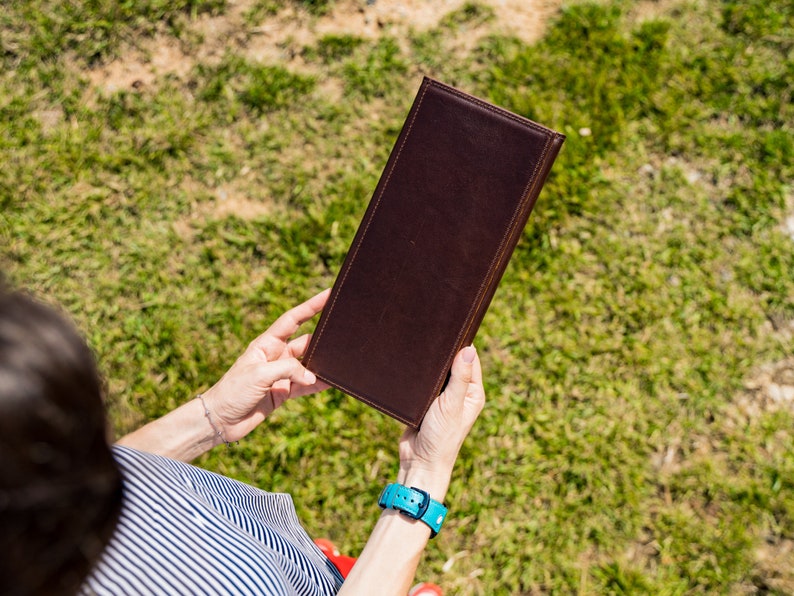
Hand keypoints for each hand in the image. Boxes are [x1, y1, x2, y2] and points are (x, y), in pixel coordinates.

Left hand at [200, 289, 329, 442]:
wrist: (220, 420)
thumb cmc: (232, 391)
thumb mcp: (259, 375)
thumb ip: (288, 370)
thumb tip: (313, 375)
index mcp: (266, 343)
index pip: (293, 319)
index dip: (311, 306)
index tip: (328, 294)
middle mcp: (276, 356)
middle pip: (305, 342)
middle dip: (322, 339)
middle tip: (342, 334)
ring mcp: (281, 374)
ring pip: (308, 365)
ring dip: (322, 364)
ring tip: (341, 361)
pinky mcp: (284, 392)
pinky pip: (306, 386)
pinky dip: (319, 384)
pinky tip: (332, 382)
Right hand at [397, 346, 484, 500]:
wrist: (419, 462)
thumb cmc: (441, 438)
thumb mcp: (451, 405)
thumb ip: (460, 379)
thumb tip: (469, 349)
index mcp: (473, 393)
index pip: (470, 360)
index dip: (462, 344)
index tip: (450, 328)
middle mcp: (460, 394)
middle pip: (454, 363)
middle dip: (444, 352)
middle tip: (430, 334)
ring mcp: (442, 398)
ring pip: (437, 372)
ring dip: (429, 364)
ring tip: (418, 347)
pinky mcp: (425, 402)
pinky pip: (423, 382)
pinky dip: (418, 375)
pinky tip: (409, 365)